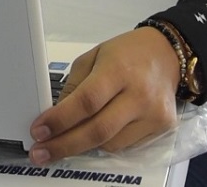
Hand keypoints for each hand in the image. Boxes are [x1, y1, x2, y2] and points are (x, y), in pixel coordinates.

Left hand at [28, 28, 179, 165]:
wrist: (167, 54)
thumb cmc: (128, 53)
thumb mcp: (93, 57)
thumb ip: (73, 86)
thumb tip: (54, 117)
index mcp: (118, 69)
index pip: (86, 101)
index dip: (59, 120)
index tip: (39, 131)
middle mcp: (139, 93)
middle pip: (98, 130)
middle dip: (64, 145)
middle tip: (41, 153)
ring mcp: (153, 113)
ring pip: (110, 143)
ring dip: (84, 143)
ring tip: (71, 136)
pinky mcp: (162, 127)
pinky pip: (126, 145)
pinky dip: (107, 141)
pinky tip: (101, 129)